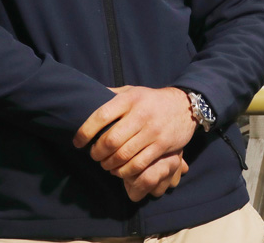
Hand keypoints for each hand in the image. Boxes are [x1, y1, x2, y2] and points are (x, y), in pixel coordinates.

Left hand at [73, 85, 197, 196]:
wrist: (185, 105)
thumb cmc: (151, 100)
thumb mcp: (132, 91)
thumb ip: (111, 95)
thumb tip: (87, 96)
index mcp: (130, 99)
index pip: (101, 116)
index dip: (85, 132)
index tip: (77, 142)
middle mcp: (141, 114)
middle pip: (111, 140)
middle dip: (97, 153)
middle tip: (94, 156)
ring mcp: (153, 131)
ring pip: (124, 155)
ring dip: (109, 165)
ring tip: (106, 165)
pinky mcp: (163, 145)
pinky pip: (139, 164)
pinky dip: (125, 172)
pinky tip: (120, 170)